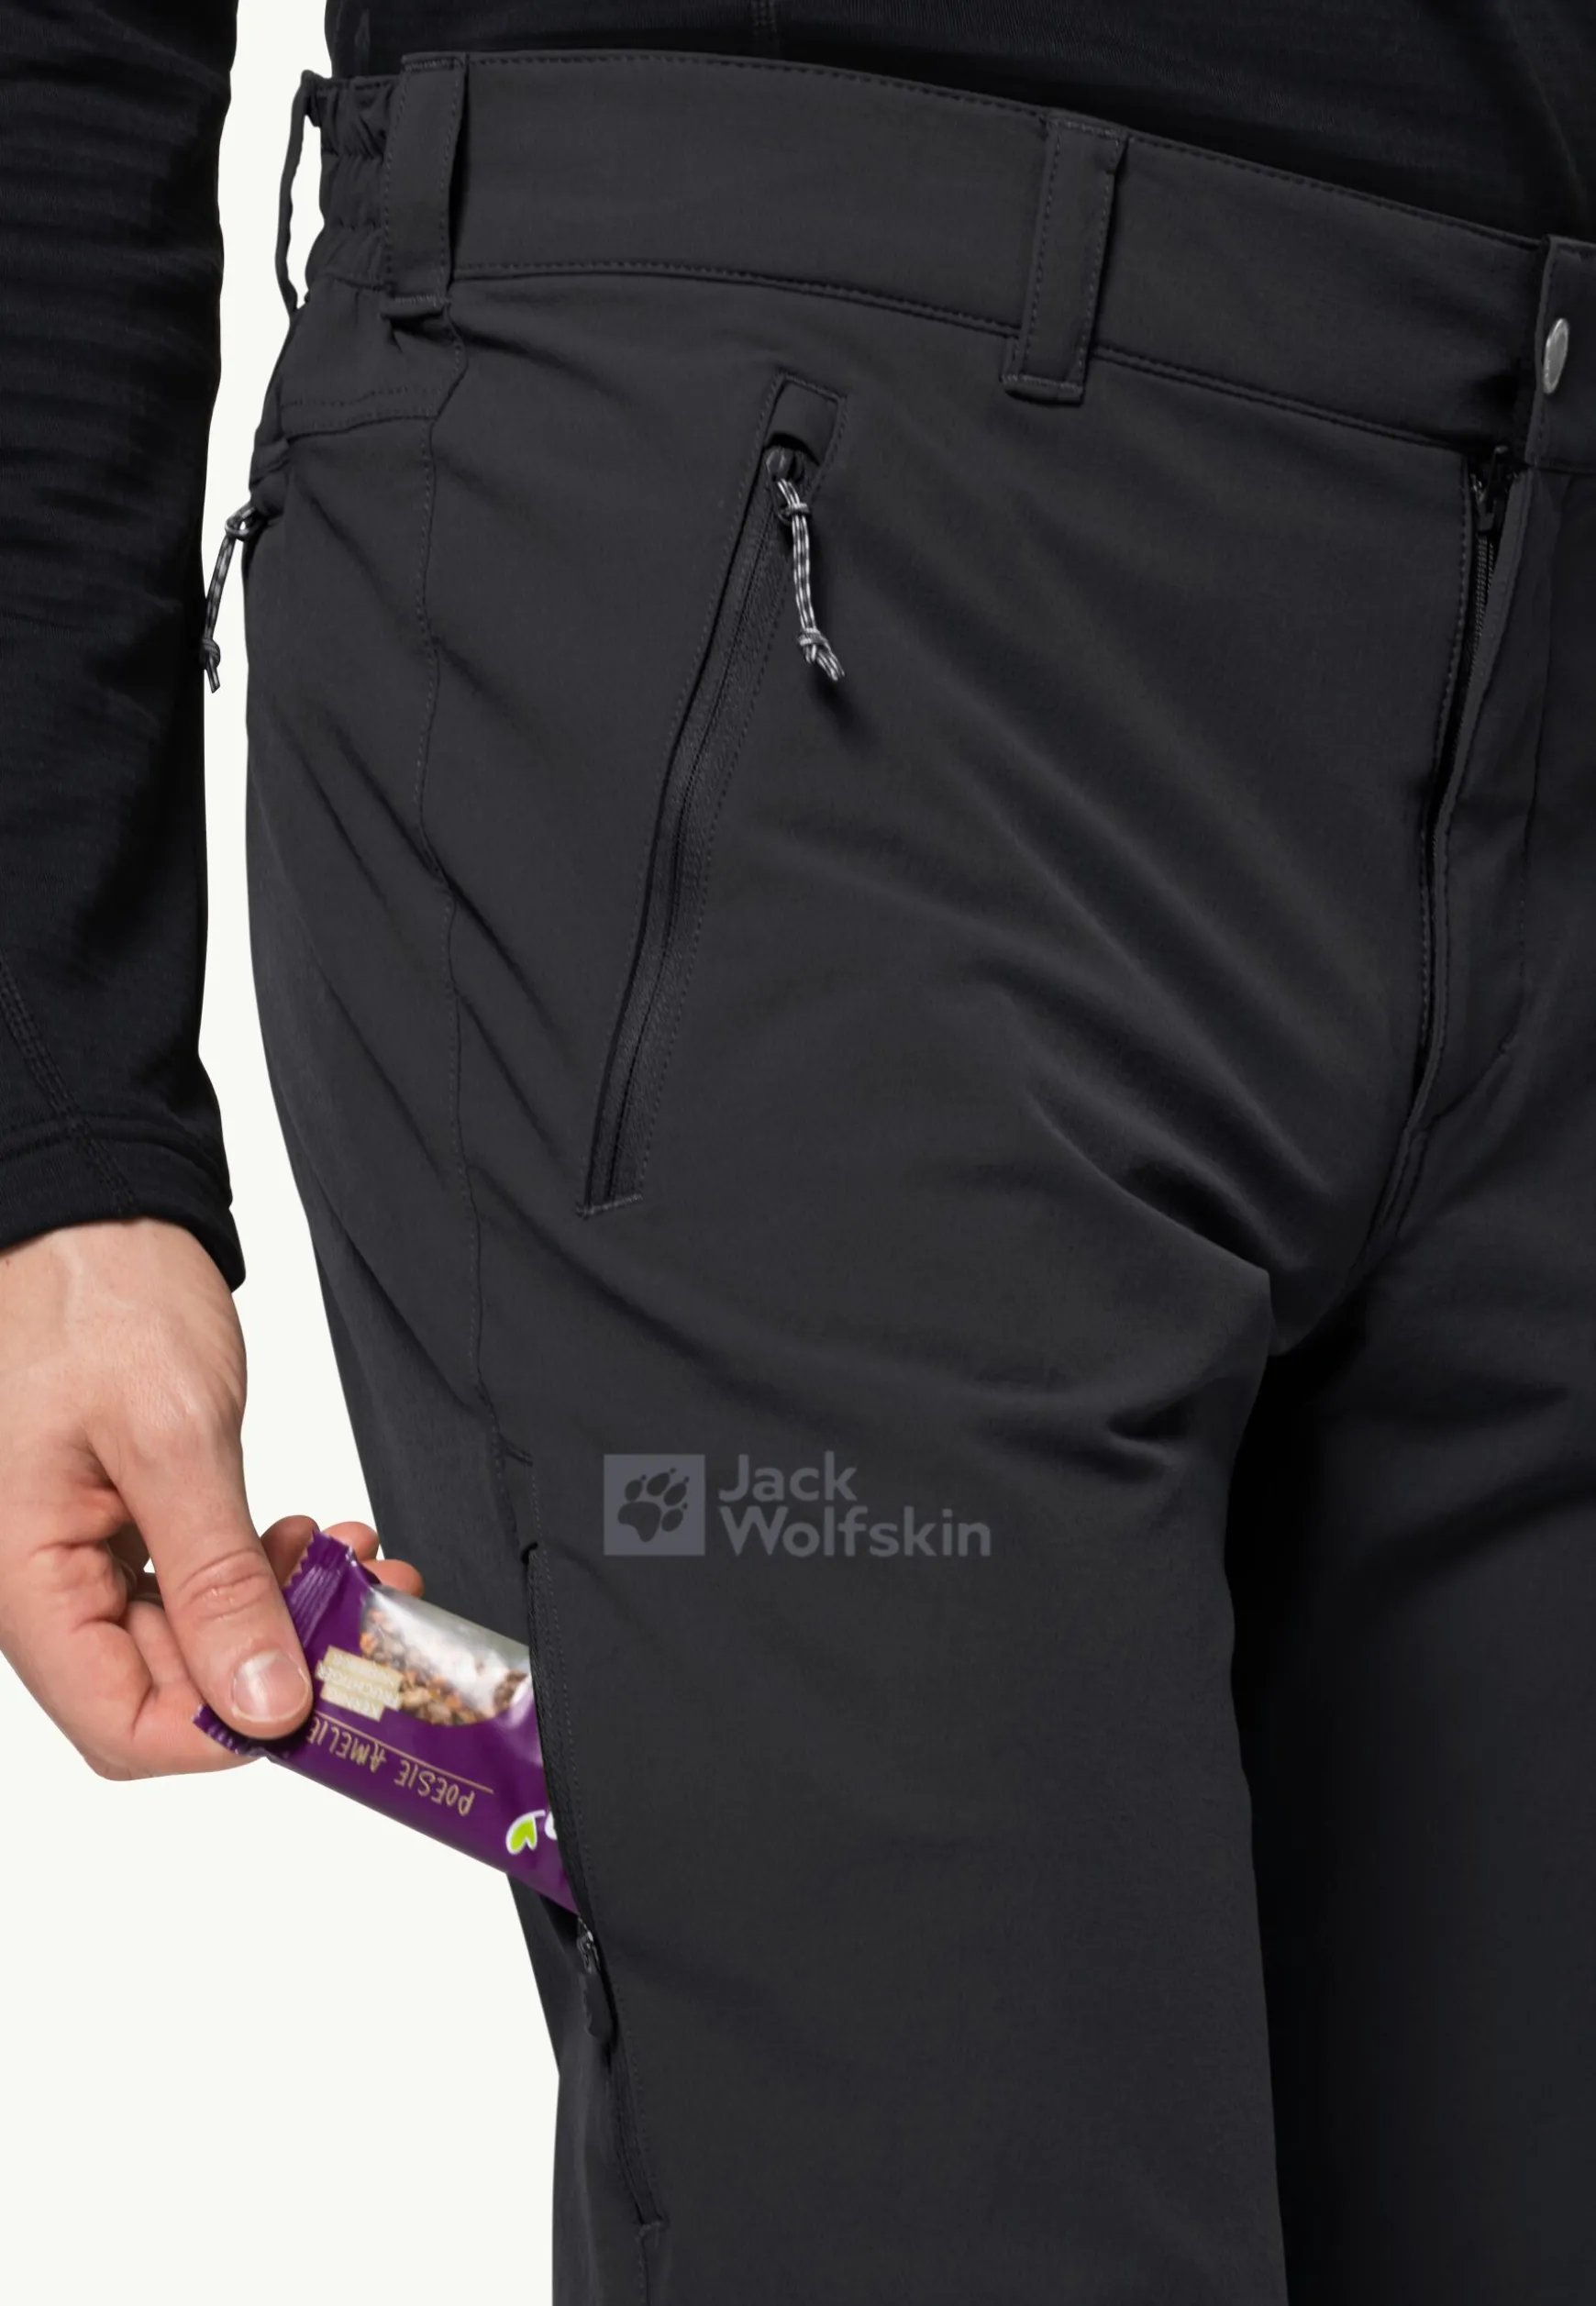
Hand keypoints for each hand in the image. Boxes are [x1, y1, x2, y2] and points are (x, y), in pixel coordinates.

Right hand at [0, 1217, 421, 1777]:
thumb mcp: (173, 1438)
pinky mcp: (123, 1523)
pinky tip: (308, 1539)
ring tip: (347, 1557)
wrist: (89, 1214)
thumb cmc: (96, 1298)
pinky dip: (260, 1573)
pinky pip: (193, 1585)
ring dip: (280, 1614)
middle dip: (275, 1662)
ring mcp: (83, 1556)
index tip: (319, 1693)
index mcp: (26, 1578)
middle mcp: (44, 1584)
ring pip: (191, 1640)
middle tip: (364, 1609)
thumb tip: (264, 1704)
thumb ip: (219, 1580)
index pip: (122, 1725)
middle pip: (164, 1690)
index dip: (225, 1734)